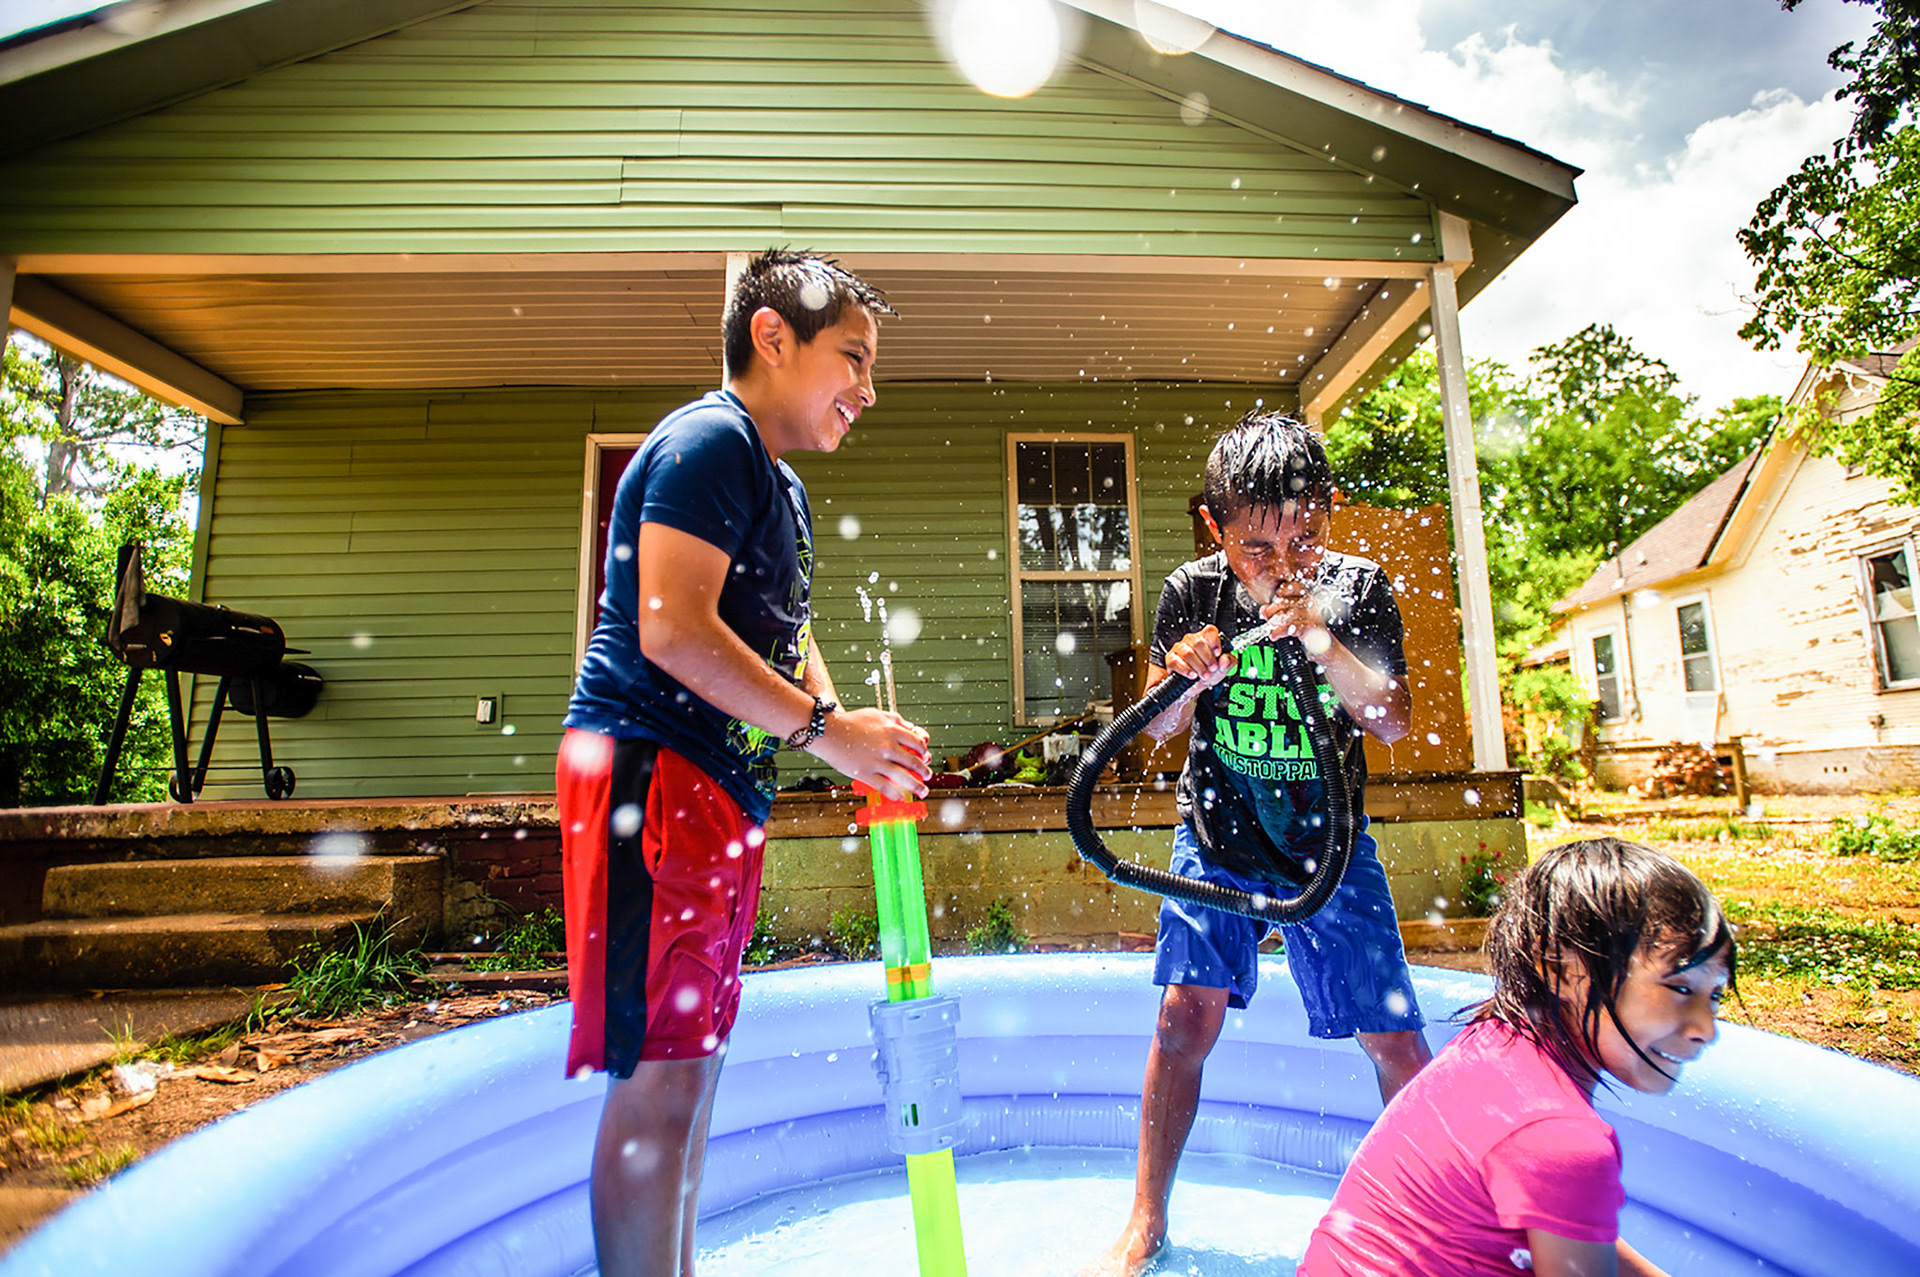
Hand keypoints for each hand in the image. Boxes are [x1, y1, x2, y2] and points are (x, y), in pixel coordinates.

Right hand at [810, 707, 931, 800]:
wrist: (828, 731)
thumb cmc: (851, 722)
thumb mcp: (877, 714)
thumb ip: (895, 720)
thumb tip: (912, 729)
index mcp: (892, 730)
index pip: (918, 743)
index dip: (924, 753)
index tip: (925, 758)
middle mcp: (887, 746)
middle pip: (914, 762)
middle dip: (924, 772)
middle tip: (927, 776)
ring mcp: (877, 761)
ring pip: (903, 777)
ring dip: (916, 786)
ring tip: (922, 791)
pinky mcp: (865, 774)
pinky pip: (885, 787)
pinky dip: (895, 794)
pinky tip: (900, 797)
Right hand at [1164, 625, 1233, 690]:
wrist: (1194, 687)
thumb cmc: (1207, 674)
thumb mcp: (1222, 668)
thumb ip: (1229, 662)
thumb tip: (1225, 659)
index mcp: (1205, 639)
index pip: (1209, 631)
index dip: (1214, 641)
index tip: (1218, 653)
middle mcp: (1191, 641)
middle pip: (1198, 642)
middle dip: (1208, 658)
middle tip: (1212, 668)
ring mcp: (1179, 649)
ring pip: (1188, 653)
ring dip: (1198, 666)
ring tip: (1204, 675)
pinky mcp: (1170, 659)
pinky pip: (1176, 662)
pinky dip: (1186, 670)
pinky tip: (1192, 675)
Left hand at [1261, 583, 1329, 649]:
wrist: (1323, 647)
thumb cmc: (1306, 630)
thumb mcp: (1290, 618)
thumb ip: (1276, 612)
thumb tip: (1263, 610)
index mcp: (1307, 598)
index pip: (1295, 587)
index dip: (1282, 591)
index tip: (1274, 599)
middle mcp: (1311, 604)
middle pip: (1286, 602)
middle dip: (1272, 612)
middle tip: (1267, 620)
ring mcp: (1314, 616)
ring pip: (1288, 616)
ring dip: (1275, 626)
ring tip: (1271, 632)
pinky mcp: (1313, 629)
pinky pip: (1294, 627)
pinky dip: (1281, 631)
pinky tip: (1276, 635)